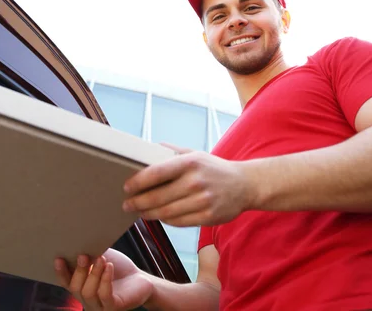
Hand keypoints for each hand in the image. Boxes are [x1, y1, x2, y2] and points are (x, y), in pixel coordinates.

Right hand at [55, 248, 153, 310]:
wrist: (139, 279)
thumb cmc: (118, 268)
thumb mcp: (101, 258)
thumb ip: (89, 253)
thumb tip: (78, 239)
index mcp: (81, 287)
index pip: (66, 283)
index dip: (61, 272)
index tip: (59, 258)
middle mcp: (87, 300)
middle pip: (75, 288)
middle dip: (79, 271)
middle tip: (84, 256)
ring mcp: (100, 306)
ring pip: (88, 292)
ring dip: (94, 274)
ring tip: (101, 259)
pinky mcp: (114, 307)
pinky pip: (105, 295)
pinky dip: (105, 279)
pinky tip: (109, 267)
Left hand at [122, 144, 252, 226]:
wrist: (245, 185)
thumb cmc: (214, 168)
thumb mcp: (195, 154)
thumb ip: (171, 152)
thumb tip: (146, 149)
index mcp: (190, 162)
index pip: (156, 173)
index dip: (138, 182)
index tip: (126, 187)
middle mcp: (196, 181)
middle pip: (158, 196)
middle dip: (138, 202)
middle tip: (126, 204)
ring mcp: (202, 200)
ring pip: (166, 212)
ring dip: (148, 213)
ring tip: (139, 211)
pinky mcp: (208, 216)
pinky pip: (178, 222)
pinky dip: (165, 220)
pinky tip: (158, 216)